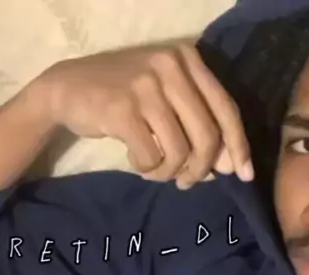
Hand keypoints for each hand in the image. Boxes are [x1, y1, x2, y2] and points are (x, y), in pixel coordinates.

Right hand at [40, 42, 252, 187]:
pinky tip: (137, 162)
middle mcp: (170, 66)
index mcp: (188, 59)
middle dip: (200, 168)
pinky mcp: (122, 108)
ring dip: (169, 171)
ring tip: (156, 171)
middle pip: (206, 134)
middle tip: (186, 181)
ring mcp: (145, 86)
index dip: (238, 146)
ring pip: (179, 150)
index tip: (242, 175)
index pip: (226, 108)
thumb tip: (226, 167)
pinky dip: (147, 168)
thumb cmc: (122, 98)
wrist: (67, 89)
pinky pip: (151, 156)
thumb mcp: (165, 99)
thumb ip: (196, 124)